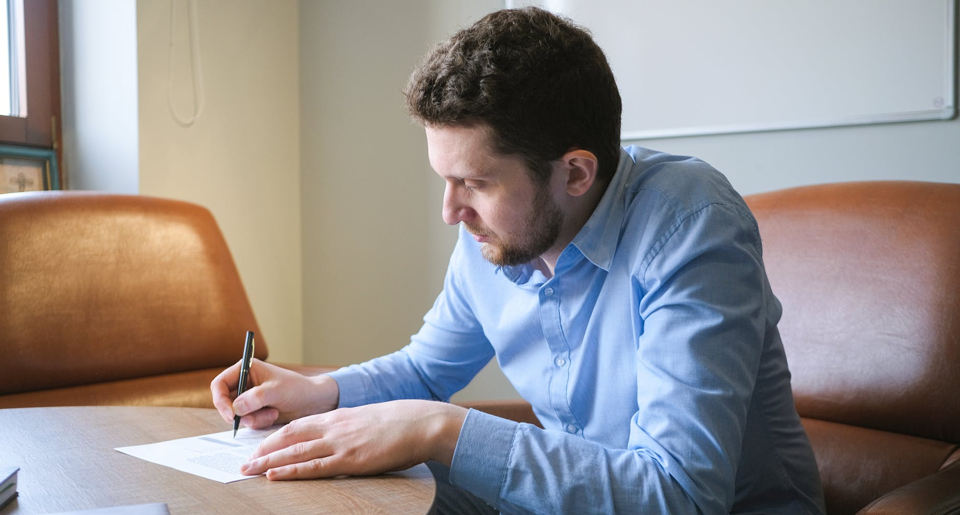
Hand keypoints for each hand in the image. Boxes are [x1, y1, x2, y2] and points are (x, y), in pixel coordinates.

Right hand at [210, 358, 339, 428]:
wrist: (313, 402)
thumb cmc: (297, 389)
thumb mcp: (277, 390)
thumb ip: (256, 397)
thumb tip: (236, 408)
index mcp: (246, 369)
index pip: (220, 384)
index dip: (220, 399)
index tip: (231, 414)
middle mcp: (244, 383)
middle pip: (224, 402)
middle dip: (238, 413)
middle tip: (250, 419)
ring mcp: (248, 399)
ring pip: (236, 415)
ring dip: (253, 418)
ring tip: (272, 413)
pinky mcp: (254, 411)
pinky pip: (247, 422)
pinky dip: (259, 422)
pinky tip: (274, 415)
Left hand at [239, 400, 466, 479]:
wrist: (420, 423)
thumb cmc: (399, 423)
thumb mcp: (367, 421)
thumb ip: (349, 429)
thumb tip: (339, 442)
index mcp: (337, 417)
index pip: (297, 426)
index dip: (275, 437)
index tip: (259, 447)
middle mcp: (333, 427)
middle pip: (289, 437)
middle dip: (264, 450)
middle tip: (244, 462)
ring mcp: (340, 443)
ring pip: (295, 452)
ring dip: (269, 462)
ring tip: (249, 470)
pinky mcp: (350, 459)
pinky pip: (314, 467)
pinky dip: (291, 471)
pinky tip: (275, 475)